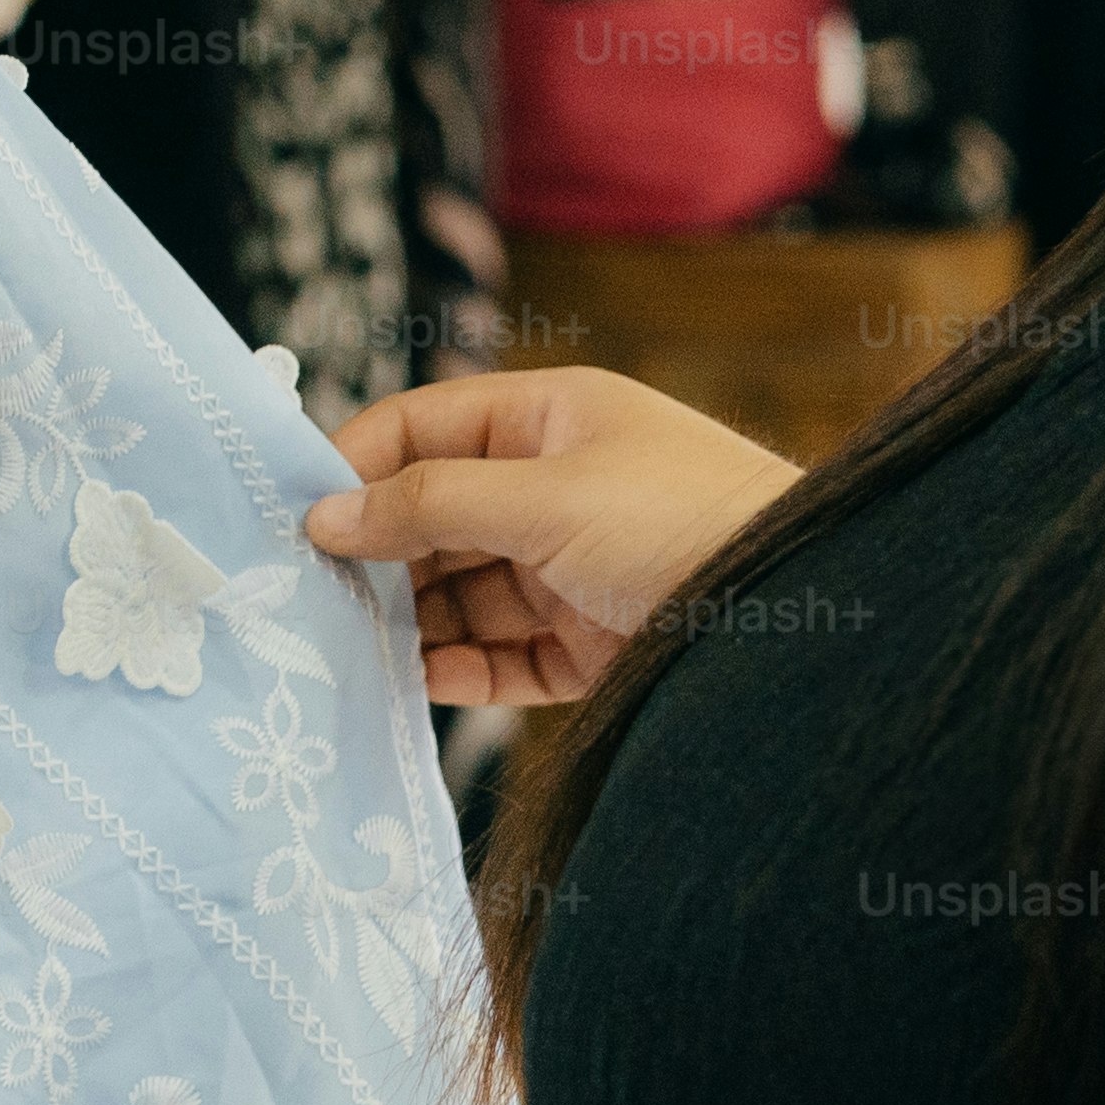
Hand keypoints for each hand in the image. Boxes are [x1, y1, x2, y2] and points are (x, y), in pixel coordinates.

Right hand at [300, 368, 802, 705]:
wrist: (814, 626)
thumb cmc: (685, 525)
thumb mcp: (545, 498)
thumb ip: (428, 505)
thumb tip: (325, 518)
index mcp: (548, 421)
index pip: (422, 426)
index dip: (354, 465)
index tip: (291, 516)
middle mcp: (554, 488)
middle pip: (433, 515)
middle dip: (374, 554)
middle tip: (303, 596)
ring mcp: (571, 569)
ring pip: (460, 592)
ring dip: (406, 619)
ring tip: (342, 647)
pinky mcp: (590, 646)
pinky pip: (500, 655)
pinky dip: (453, 670)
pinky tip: (410, 683)